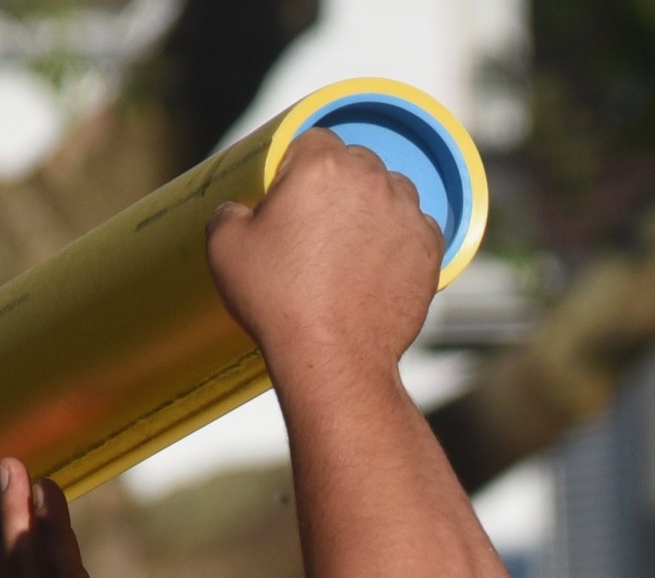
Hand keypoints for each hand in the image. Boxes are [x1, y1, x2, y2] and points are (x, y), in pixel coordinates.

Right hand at [206, 130, 443, 393]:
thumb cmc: (278, 301)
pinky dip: (399, 239)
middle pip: (356, 164)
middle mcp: (372, 179)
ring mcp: (407, 213)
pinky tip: (378, 265)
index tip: (289, 197)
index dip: (298, 167)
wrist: (334, 358)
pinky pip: (416, 228)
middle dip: (338, 186)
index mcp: (321, 164)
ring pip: (391, 192)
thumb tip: (239, 209)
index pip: (313, 141)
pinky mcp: (429, 249)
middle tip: (317, 228)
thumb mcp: (225, 247)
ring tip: (349, 247)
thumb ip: (229, 210)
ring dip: (372, 208)